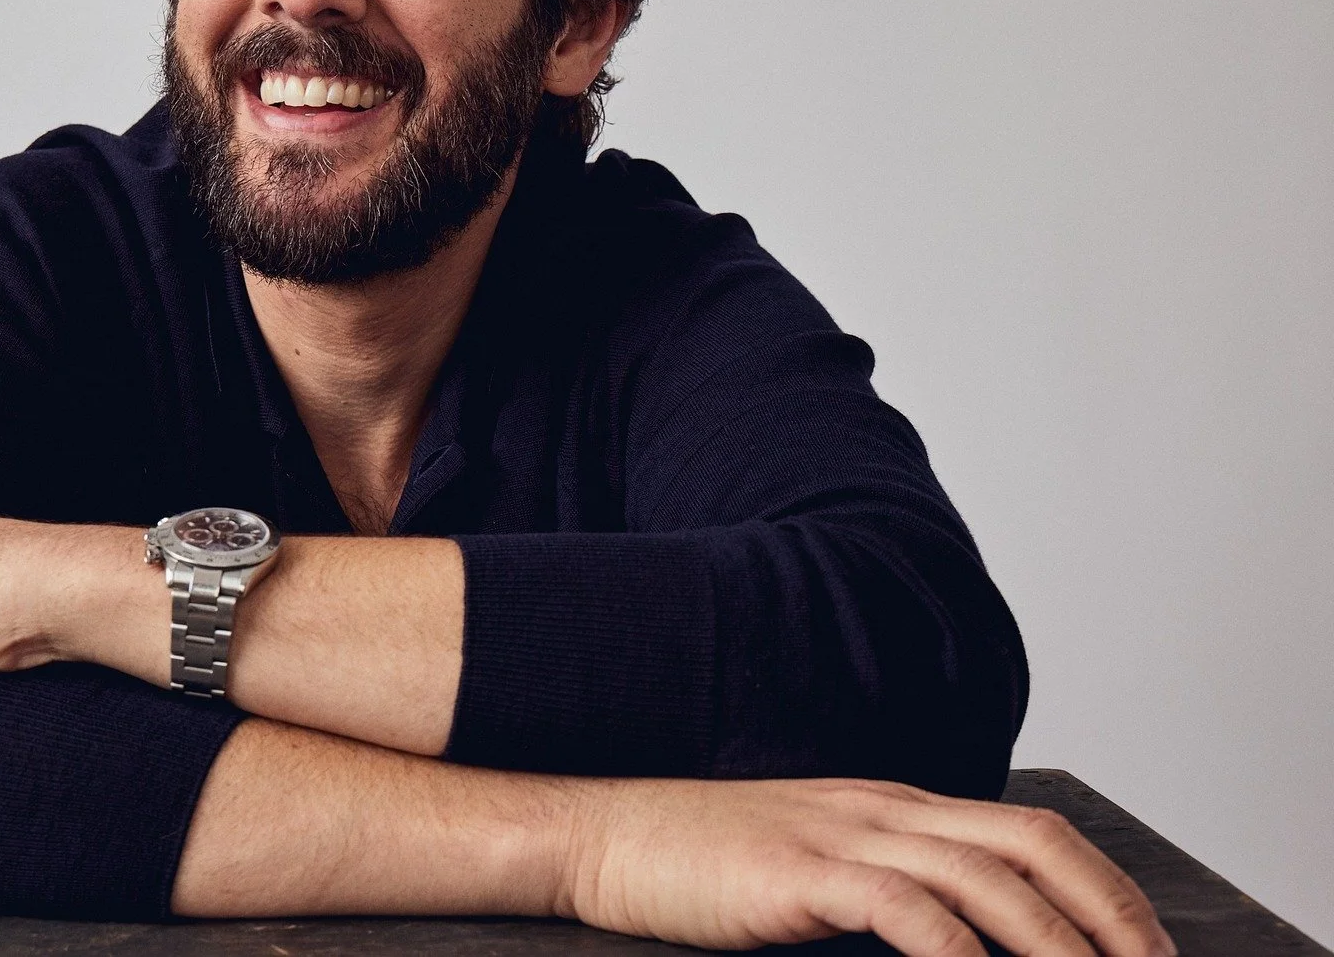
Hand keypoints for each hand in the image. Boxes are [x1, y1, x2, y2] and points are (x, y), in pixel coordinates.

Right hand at [558, 776, 1172, 956]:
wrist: (601, 836)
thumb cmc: (696, 865)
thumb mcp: (807, 867)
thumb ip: (881, 891)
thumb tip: (956, 943)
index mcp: (892, 805)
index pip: (1031, 833)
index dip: (1104, 891)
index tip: (1147, 953)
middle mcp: (883, 808)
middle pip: (1033, 845)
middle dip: (1110, 915)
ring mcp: (841, 834)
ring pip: (985, 879)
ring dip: (1056, 945)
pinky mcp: (798, 873)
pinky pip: (904, 909)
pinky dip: (959, 953)